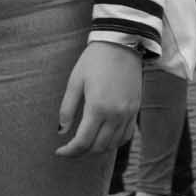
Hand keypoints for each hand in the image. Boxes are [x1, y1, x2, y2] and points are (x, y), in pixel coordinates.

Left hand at [56, 42, 142, 156]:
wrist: (122, 44)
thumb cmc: (94, 60)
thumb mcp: (75, 82)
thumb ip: (67, 109)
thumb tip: (61, 131)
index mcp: (97, 108)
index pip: (82, 142)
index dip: (69, 151)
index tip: (59, 151)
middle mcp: (115, 114)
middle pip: (98, 147)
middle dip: (81, 152)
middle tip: (70, 148)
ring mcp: (128, 112)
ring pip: (114, 144)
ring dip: (98, 148)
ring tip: (86, 143)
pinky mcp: (136, 108)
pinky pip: (127, 134)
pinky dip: (114, 141)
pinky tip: (104, 137)